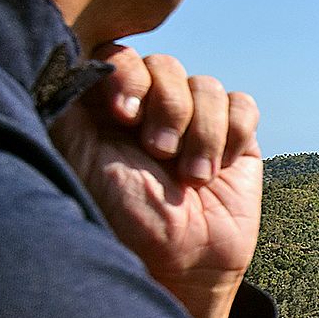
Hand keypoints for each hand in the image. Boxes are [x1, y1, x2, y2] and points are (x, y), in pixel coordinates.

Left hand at [50, 45, 261, 317]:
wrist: (184, 261)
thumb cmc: (127, 218)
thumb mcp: (85, 158)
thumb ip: (75, 106)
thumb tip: (79, 59)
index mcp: (113, 109)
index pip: (122, 56)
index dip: (128, 76)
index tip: (123, 116)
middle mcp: (154, 110)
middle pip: (167, 66)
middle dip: (167, 108)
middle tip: (158, 153)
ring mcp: (198, 122)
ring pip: (207, 85)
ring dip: (202, 132)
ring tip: (193, 176)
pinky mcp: (238, 138)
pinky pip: (243, 105)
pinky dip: (233, 133)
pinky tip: (220, 166)